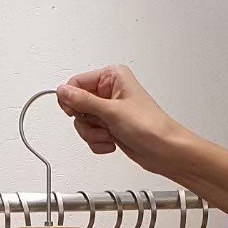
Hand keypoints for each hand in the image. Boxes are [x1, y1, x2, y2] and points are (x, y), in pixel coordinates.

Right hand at [56, 66, 180, 173]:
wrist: (165, 150)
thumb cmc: (150, 126)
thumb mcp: (112, 111)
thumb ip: (83, 101)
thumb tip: (62, 91)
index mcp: (112, 77)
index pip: (77, 82)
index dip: (71, 99)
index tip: (74, 112)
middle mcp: (110, 91)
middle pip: (77, 105)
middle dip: (86, 121)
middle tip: (101, 125)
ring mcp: (109, 111)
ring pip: (82, 123)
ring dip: (93, 134)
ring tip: (109, 135)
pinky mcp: (110, 127)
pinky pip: (91, 135)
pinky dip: (98, 142)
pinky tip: (112, 142)